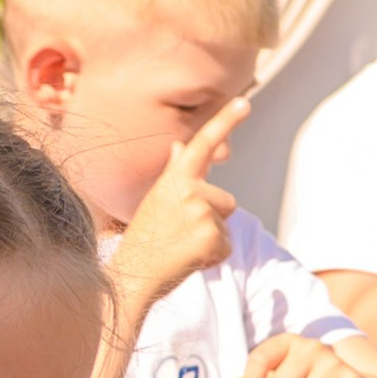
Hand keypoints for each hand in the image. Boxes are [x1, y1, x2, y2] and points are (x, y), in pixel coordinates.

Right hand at [108, 99, 247, 312]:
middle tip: (179, 234)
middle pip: (227, 201)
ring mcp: (201, 213)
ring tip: (181, 247)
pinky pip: (226, 247)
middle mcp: (189, 190)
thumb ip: (173, 173)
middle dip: (212, 219)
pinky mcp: (211, 237)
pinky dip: (212, 258)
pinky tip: (188, 260)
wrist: (132, 276)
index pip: (202, 144)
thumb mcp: (155, 200)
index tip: (245, 101)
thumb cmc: (143, 239)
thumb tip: (181, 147)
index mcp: (174, 178)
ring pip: (226, 225)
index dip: (225, 121)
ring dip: (212, 239)